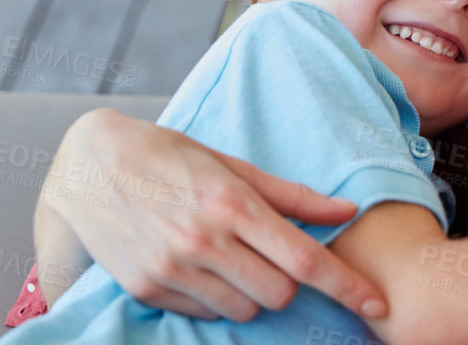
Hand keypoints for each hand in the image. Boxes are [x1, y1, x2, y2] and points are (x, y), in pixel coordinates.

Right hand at [41, 109, 386, 320]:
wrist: (89, 164)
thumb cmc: (169, 156)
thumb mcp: (232, 164)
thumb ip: (292, 195)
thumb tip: (347, 211)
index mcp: (232, 203)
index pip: (305, 259)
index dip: (347, 286)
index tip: (377, 303)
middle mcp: (203, 240)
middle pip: (280, 293)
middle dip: (289, 282)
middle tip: (271, 254)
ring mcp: (172, 269)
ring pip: (244, 309)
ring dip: (252, 291)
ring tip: (231, 256)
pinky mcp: (147, 288)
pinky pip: (204, 312)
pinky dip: (215, 297)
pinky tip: (199, 265)